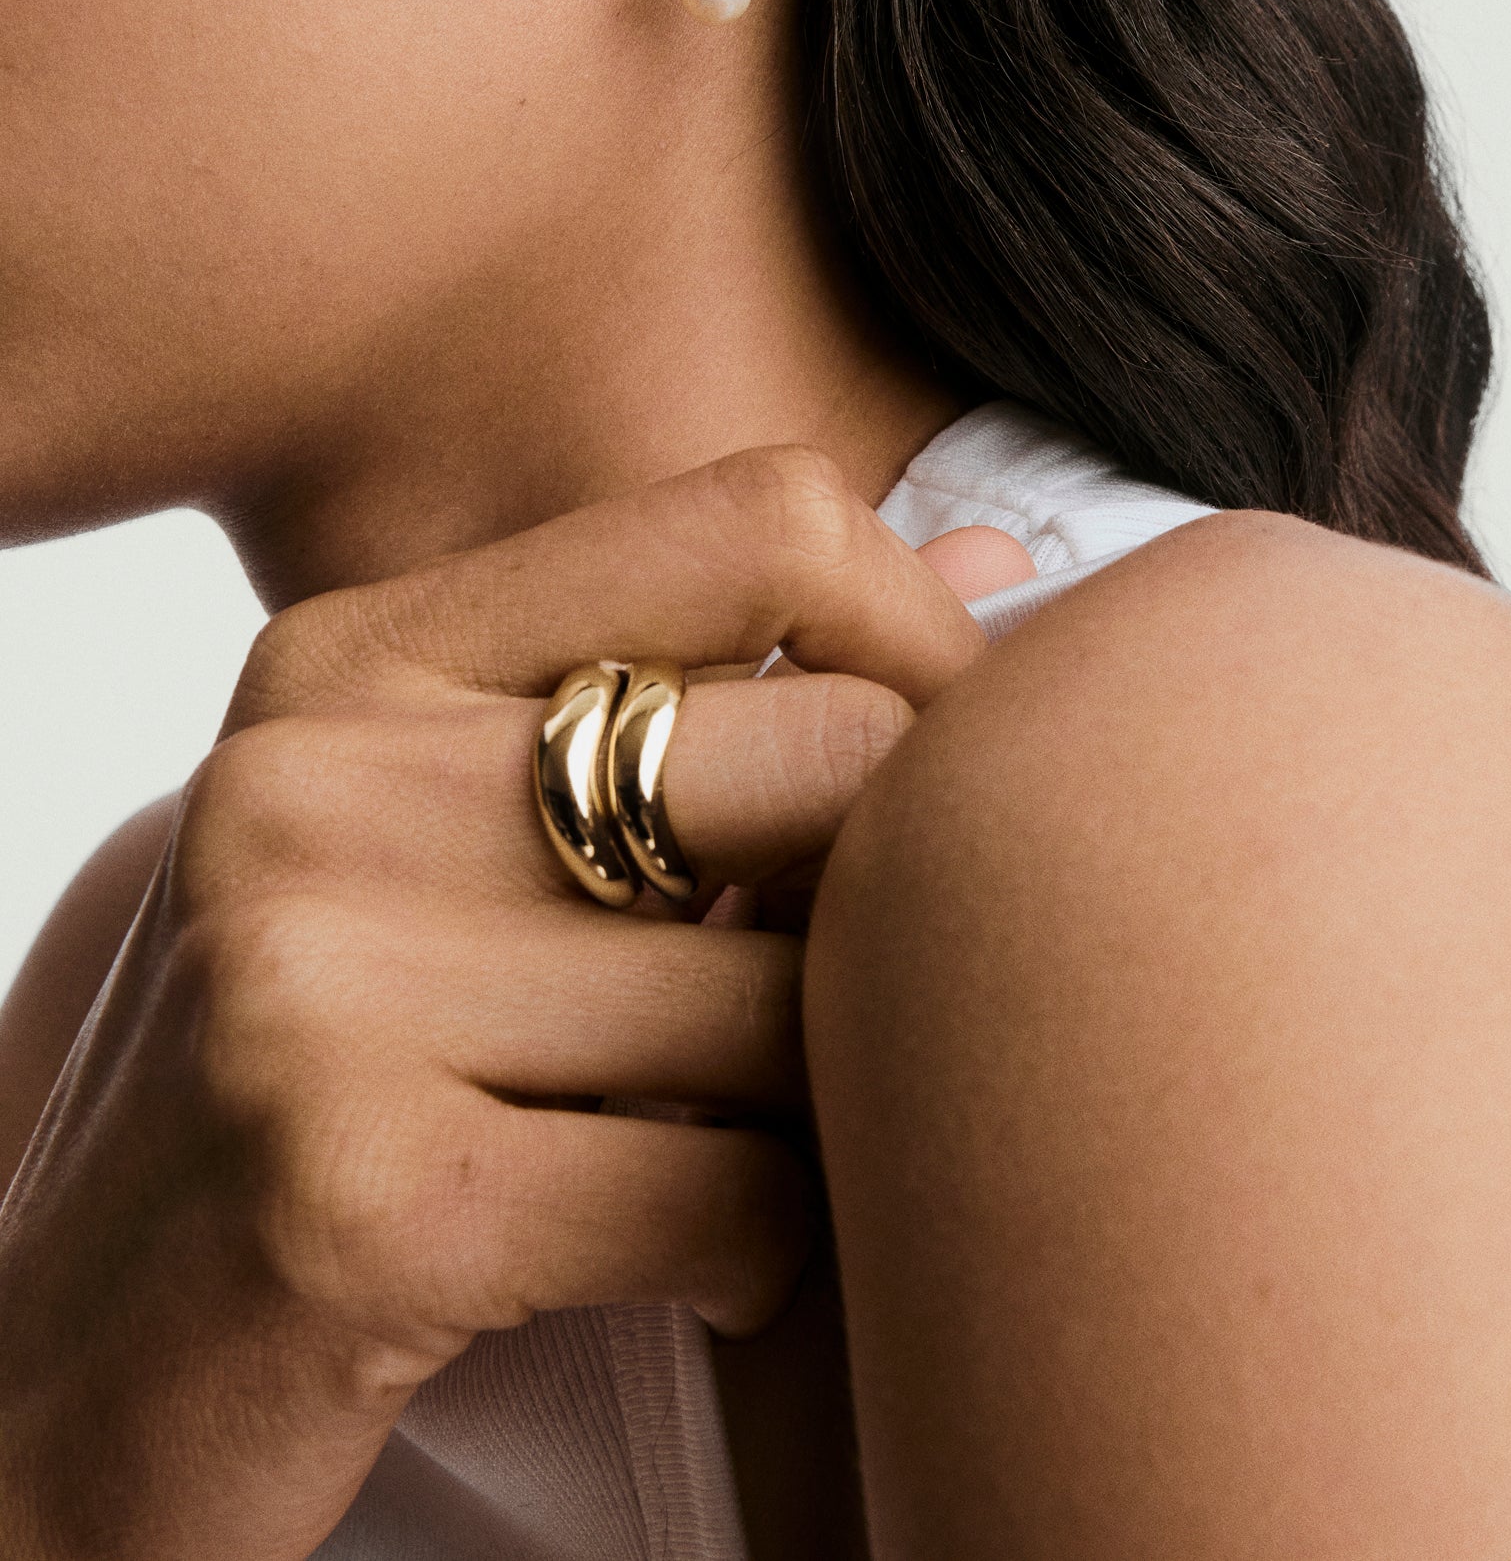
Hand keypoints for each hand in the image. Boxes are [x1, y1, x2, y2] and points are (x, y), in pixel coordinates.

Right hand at [0, 448, 983, 1560]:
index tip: (945, 773)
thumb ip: (719, 691)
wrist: (60, 1399)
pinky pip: (735, 1195)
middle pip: (819, 755)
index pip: (761, 520)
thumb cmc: (320, 1091)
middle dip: (883, 911)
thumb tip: (1008, 550)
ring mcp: (317, 982)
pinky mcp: (357, 1195)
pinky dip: (762, 1254)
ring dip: (817, 1110)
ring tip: (726, 1153)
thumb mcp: (461, 849)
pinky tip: (692, 1272)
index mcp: (355, 658)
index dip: (925, 639)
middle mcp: (318, 780)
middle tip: (835, 1018)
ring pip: (793, 1000)